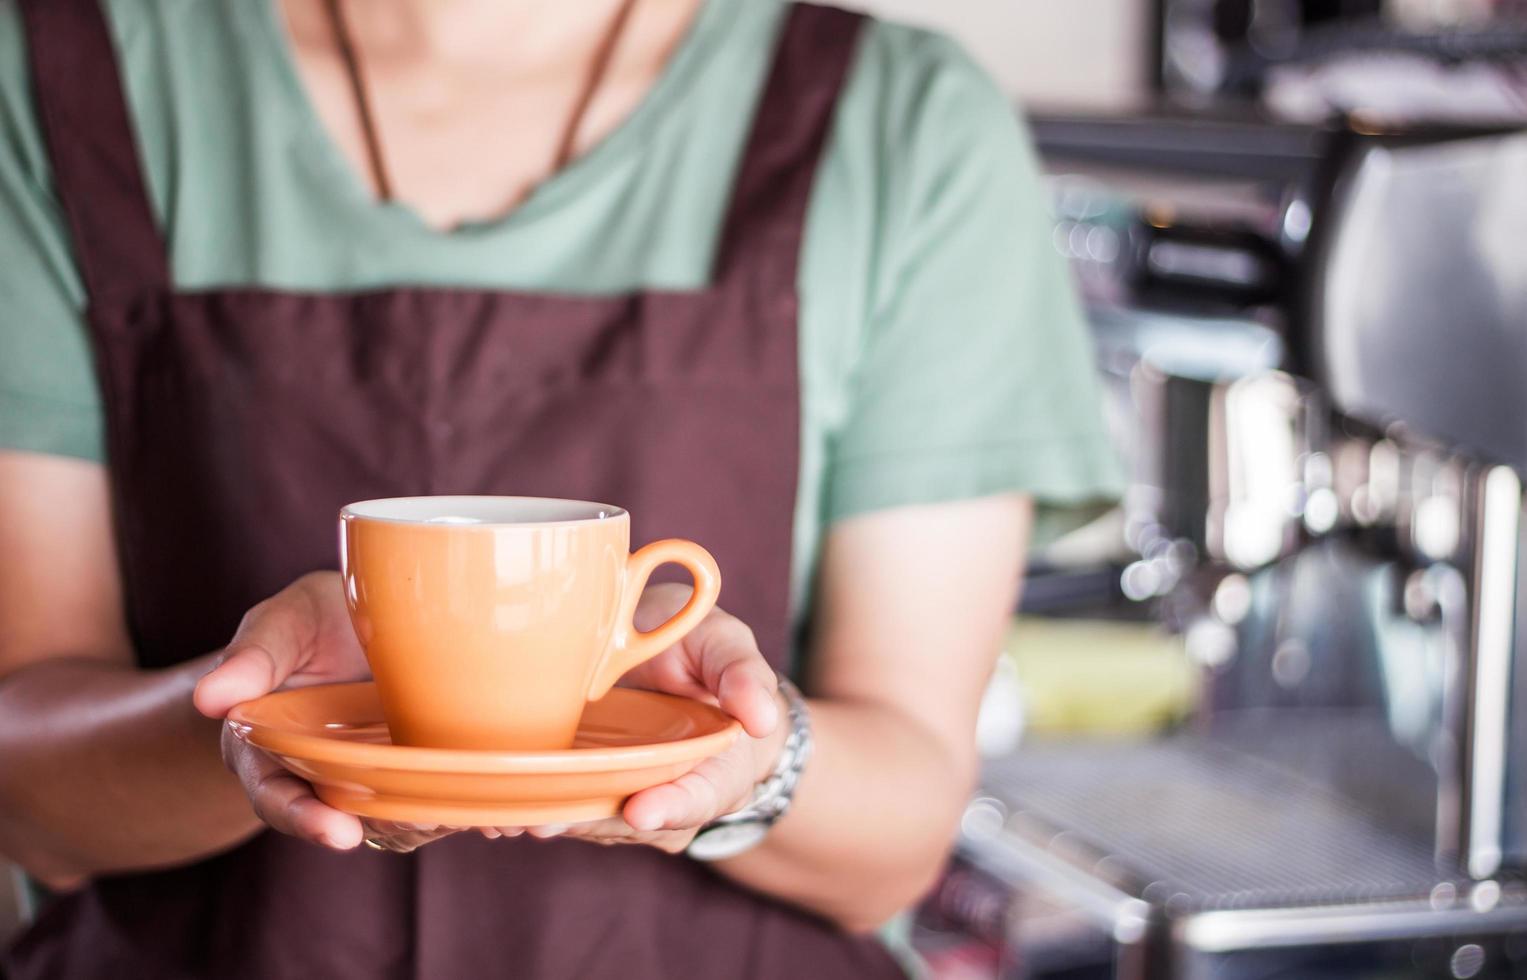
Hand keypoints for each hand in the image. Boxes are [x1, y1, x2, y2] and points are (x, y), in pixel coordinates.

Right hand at [193, 571, 454, 851]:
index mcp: (273, 749)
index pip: (278, 795)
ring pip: (401, 814)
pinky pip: (442, 794)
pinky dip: (469, 802)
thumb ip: (253, 656)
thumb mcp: (282, 623)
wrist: (364, 616)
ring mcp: (378, 774)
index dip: (305, 817)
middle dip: (386, 827)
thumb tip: (211, 698)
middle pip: (349, 816)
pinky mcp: (424, 765)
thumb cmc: (313, 621)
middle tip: (427, 822)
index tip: (338, 832)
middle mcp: (325, 774)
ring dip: (437, 820)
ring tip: (476, 820)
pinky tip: (503, 808)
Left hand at [486, 583, 787, 852]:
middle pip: (633, 818)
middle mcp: (671, 789)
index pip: (702, 794)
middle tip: (544, 823)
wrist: (671, 664)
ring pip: (590, 818)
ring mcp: (626, 791)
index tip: (641, 810)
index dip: (673, 807)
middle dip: (589, 823)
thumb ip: (742, 674)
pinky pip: (561, 805)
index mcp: (719, 763)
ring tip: (502, 819)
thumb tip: (761, 717)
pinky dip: (526, 809)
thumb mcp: (728, 646)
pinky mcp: (586, 785)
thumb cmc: (706, 656)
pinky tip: (488, 812)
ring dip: (548, 821)